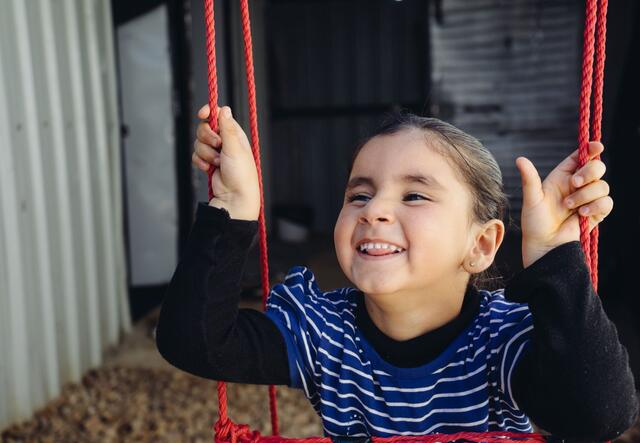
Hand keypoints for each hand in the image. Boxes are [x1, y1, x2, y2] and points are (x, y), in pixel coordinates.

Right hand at [193, 104, 259, 220]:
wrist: (234, 197)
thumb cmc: (240, 173)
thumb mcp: (235, 148)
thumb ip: (227, 128)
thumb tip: (225, 109)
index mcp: (234, 133)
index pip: (218, 115)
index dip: (208, 112)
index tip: (201, 114)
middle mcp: (224, 141)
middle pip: (204, 127)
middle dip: (207, 137)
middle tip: (217, 146)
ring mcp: (215, 152)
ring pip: (198, 142)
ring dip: (206, 153)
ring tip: (217, 163)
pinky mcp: (207, 162)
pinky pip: (195, 155)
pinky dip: (200, 162)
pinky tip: (209, 169)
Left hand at [516, 141, 612, 267]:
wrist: (545, 245)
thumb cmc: (534, 222)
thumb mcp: (531, 199)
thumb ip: (529, 178)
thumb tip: (520, 159)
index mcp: (562, 176)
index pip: (581, 156)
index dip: (591, 149)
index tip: (595, 147)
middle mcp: (577, 185)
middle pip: (597, 167)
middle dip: (589, 172)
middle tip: (574, 183)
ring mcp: (588, 199)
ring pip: (603, 186)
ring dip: (586, 195)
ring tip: (569, 206)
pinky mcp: (596, 213)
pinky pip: (607, 203)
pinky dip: (596, 206)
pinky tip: (581, 215)